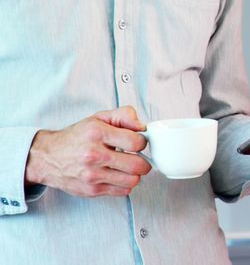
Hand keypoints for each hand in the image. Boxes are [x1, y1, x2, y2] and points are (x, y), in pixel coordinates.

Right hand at [24, 106, 151, 196]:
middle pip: (137, 165)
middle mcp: (93, 155)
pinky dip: (125, 184)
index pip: (136, 142)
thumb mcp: (98, 118)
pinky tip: (117, 175)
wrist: (47, 158)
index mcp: (97, 133)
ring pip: (132, 180)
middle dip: (143, 161)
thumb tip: (142, 126)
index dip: (142, 142)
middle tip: (137, 157)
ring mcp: (92, 175)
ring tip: (127, 167)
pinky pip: (122, 191)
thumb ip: (124, 116)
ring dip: (134, 174)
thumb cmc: (76, 138)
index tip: (137, 143)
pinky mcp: (91, 190)